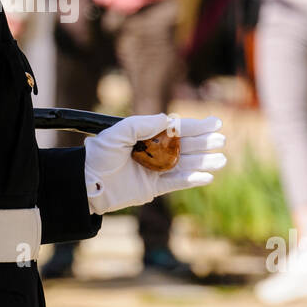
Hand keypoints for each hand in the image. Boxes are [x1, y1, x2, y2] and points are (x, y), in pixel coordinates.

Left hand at [84, 114, 226, 215]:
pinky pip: (176, 183)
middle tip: (221, 140)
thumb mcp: (118, 133)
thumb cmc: (98, 155)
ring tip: (221, 160)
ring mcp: (155, 170)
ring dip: (203, 162)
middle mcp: (154, 152)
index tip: (215, 123)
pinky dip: (191, 180)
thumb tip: (168, 119)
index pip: (176, 129)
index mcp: (147, 136)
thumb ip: (142, 125)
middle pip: (185, 146)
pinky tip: (206, 177)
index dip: (196, 126)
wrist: (85, 183)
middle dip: (204, 143)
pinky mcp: (153, 188)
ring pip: (184, 164)